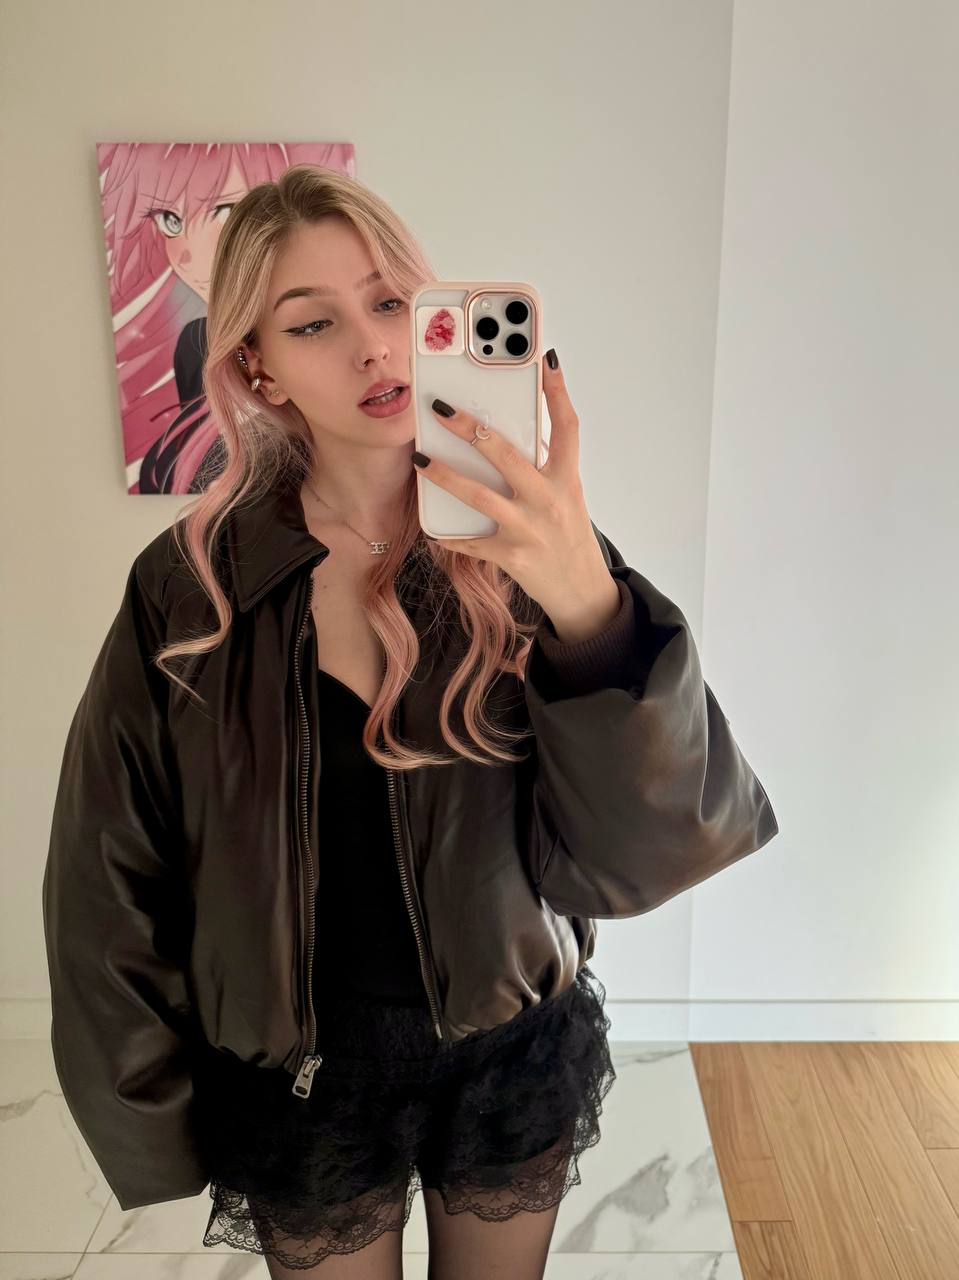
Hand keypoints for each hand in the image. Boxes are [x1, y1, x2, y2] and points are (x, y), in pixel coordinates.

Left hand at [413, 350, 616, 629]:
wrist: (582, 592)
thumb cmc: (569, 539)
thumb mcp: (567, 498)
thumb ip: (542, 470)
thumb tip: (507, 440)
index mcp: (566, 479)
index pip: (566, 426)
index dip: (557, 391)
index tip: (545, 358)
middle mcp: (548, 499)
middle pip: (505, 452)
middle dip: (469, 427)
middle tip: (441, 407)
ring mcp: (529, 527)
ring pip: (478, 494)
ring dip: (444, 474)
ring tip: (419, 459)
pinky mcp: (511, 555)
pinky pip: (470, 540)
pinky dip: (448, 535)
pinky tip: (431, 529)